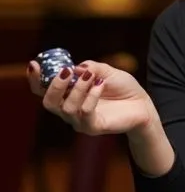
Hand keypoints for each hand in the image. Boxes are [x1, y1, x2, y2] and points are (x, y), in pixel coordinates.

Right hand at [27, 59, 155, 136]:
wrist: (143, 105)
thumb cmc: (123, 88)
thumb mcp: (107, 71)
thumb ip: (91, 67)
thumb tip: (75, 68)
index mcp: (68, 96)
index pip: (43, 91)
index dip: (35, 80)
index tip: (34, 64)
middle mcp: (70, 110)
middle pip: (49, 102)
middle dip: (54, 85)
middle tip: (67, 71)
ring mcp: (80, 121)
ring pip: (66, 107)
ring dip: (78, 88)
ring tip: (92, 76)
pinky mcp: (93, 127)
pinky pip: (85, 112)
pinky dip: (91, 96)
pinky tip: (101, 84)